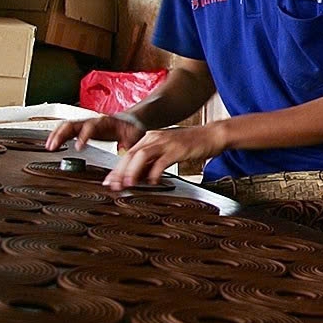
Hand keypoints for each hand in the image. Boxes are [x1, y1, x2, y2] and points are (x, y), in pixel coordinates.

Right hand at [46, 115, 145, 152]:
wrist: (131, 121)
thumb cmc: (131, 129)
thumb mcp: (133, 137)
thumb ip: (130, 145)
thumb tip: (128, 156)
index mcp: (105, 123)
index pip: (91, 127)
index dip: (84, 136)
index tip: (79, 147)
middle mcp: (93, 121)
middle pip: (73, 124)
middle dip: (62, 134)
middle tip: (53, 146)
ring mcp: (86, 124)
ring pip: (67, 125)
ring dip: (56, 135)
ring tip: (49, 146)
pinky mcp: (82, 128)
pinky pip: (67, 129)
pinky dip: (57, 135)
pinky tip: (51, 144)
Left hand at [102, 124, 225, 190]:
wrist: (212, 135)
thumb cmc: (192, 145)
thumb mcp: (168, 151)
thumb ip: (153, 161)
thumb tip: (139, 177)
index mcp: (151, 138)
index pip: (127, 154)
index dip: (116, 169)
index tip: (109, 182)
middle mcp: (155, 138)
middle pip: (130, 154)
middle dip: (119, 172)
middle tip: (113, 187)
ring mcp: (166, 143)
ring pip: (141, 156)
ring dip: (132, 171)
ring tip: (128, 184)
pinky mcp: (178, 149)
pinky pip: (161, 161)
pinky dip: (154, 172)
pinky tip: (153, 181)